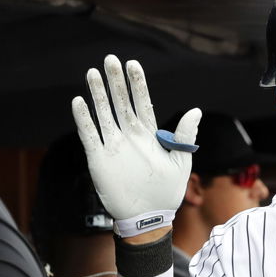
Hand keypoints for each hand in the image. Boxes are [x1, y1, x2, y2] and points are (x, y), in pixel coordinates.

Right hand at [71, 55, 200, 236]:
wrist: (148, 217)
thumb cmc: (167, 191)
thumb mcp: (180, 162)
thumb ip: (184, 136)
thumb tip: (196, 110)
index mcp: (149, 135)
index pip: (142, 103)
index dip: (137, 84)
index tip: (132, 64)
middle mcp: (130, 136)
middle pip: (120, 103)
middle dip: (115, 82)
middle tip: (109, 59)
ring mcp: (114, 146)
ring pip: (104, 114)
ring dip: (98, 95)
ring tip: (92, 73)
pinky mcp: (99, 159)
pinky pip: (89, 135)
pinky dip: (84, 120)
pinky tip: (79, 102)